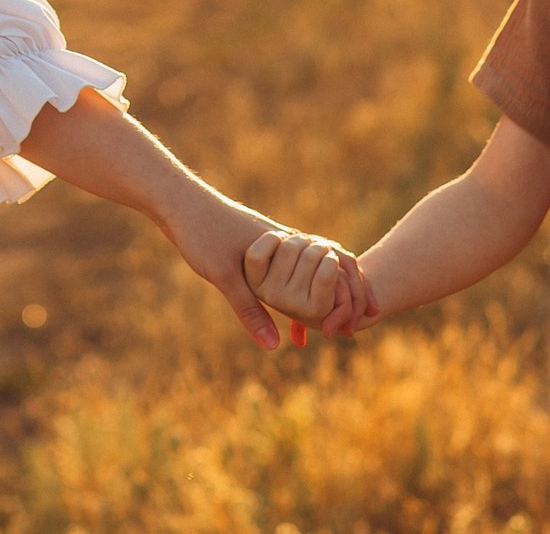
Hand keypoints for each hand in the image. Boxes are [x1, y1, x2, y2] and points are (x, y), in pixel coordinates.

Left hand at [160, 191, 378, 350]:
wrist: (179, 202)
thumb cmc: (202, 234)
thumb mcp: (224, 276)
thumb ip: (250, 311)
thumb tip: (273, 346)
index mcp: (284, 244)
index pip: (335, 262)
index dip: (354, 289)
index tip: (369, 314)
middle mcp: (284, 239)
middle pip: (329, 263)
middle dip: (346, 294)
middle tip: (359, 323)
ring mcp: (271, 240)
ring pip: (309, 266)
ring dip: (324, 291)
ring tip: (332, 321)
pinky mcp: (256, 243)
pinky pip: (289, 267)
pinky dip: (298, 285)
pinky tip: (290, 304)